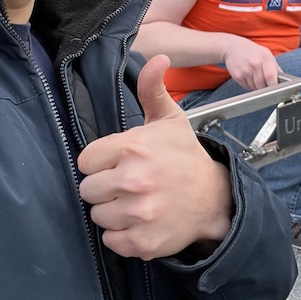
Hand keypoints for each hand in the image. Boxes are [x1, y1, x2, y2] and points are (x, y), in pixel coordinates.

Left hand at [78, 54, 232, 259]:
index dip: (101, 162)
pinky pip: (111, 241)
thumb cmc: (184, 156)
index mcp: (132, 148)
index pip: (86, 161)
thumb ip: (152, 89)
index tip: (119, 162)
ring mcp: (138, 214)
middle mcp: (133, 180)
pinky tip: (140, 221)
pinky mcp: (142, 242)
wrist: (214, 199)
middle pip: (88, 190)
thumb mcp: (169, 119)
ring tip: (136, 202)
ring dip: (113, 211)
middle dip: (105, 187)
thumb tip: (158, 57)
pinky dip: (122, 235)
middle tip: (128, 184)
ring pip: (98, 216)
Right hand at [223, 36, 281, 89]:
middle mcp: (255, 64)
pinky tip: (248, 77)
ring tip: (255, 77)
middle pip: (263, 85)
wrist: (232, 47)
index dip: (273, 85)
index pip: (271, 76)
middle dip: (265, 87)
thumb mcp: (266, 54)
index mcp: (265, 58)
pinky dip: (249, 85)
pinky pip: (247, 87)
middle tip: (265, 83)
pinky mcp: (237, 76)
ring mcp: (245, 70)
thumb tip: (284, 80)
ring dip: (257, 87)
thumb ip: (275, 67)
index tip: (275, 88)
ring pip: (255, 88)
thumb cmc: (251, 51)